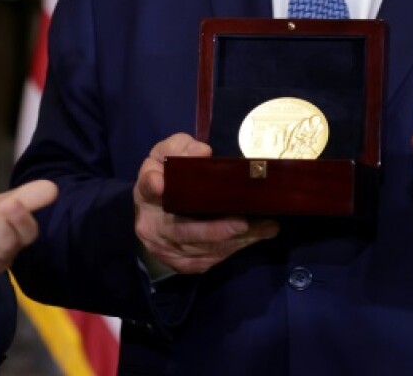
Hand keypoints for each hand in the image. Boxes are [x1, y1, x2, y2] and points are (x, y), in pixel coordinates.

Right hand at [134, 133, 278, 275]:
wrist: (156, 213)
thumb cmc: (168, 176)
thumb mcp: (169, 154)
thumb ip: (182, 149)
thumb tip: (203, 153)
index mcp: (147, 193)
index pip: (148, 187)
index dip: (153, 185)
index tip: (160, 183)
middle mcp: (152, 226)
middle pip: (182, 231)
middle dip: (214, 230)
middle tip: (244, 223)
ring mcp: (166, 249)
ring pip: (202, 249)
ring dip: (235, 241)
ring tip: (266, 228)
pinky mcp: (183, 264)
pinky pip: (209, 259)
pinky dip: (234, 249)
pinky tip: (256, 237)